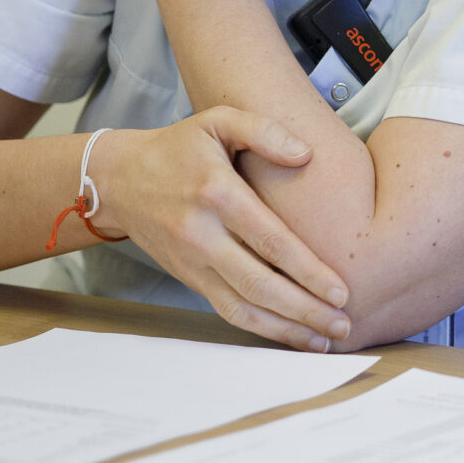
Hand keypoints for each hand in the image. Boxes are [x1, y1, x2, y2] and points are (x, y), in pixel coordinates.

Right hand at [84, 110, 353, 352]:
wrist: (120, 180)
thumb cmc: (179, 147)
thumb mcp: (218, 121)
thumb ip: (263, 130)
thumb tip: (306, 154)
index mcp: (217, 194)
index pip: (269, 240)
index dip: (306, 270)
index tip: (340, 290)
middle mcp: (202, 234)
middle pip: (258, 283)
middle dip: (304, 309)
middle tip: (343, 324)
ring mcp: (192, 262)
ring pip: (241, 306)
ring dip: (284, 329)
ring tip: (324, 342)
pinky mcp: (189, 278)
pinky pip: (226, 309)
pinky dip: (259, 327)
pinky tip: (289, 335)